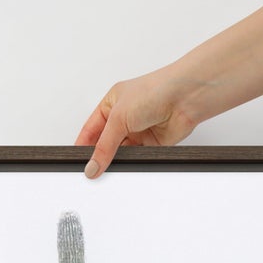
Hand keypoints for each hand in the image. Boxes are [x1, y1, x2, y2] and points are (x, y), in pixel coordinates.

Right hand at [75, 71, 200, 178]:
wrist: (183, 98)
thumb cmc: (154, 91)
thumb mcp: (119, 117)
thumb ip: (104, 145)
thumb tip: (93, 165)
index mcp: (111, 103)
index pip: (91, 129)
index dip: (83, 145)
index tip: (78, 162)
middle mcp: (123, 117)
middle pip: (105, 143)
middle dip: (99, 156)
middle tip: (92, 171)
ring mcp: (137, 131)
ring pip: (120, 153)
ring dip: (115, 161)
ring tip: (109, 169)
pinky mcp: (150, 144)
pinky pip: (135, 159)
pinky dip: (131, 164)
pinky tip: (126, 166)